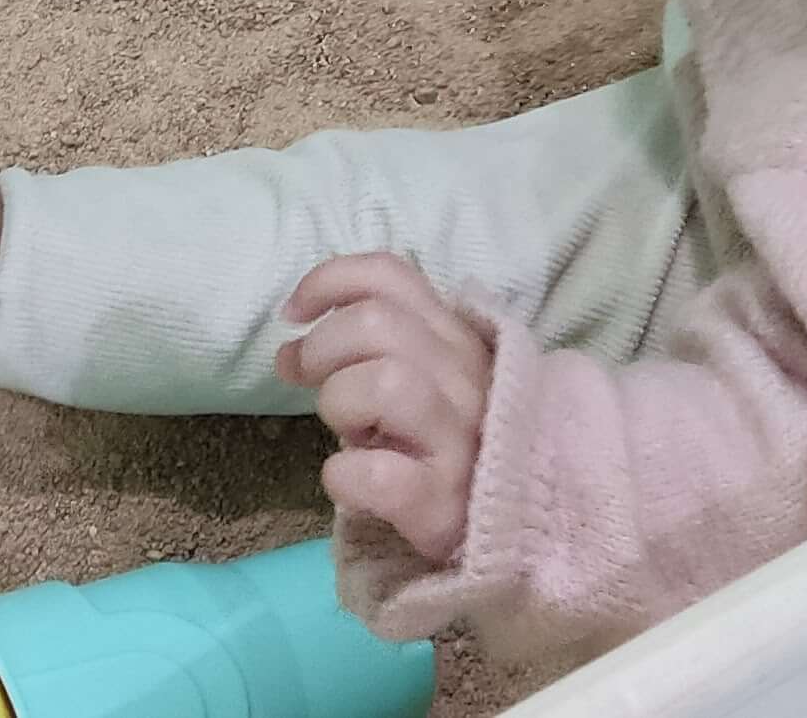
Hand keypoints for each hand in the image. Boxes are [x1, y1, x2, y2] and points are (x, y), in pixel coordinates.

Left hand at [277, 253, 491, 562]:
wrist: (517, 529)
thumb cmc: (451, 444)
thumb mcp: (424, 379)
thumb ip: (366, 353)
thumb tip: (288, 350)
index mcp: (457, 338)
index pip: (391, 276)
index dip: (330, 282)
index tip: (295, 315)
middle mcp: (465, 377)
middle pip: (375, 323)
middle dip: (322, 349)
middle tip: (315, 384)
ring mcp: (461, 440)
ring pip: (384, 383)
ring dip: (342, 405)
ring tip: (349, 432)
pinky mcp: (446, 503)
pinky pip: (380, 476)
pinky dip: (345, 476)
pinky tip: (351, 482)